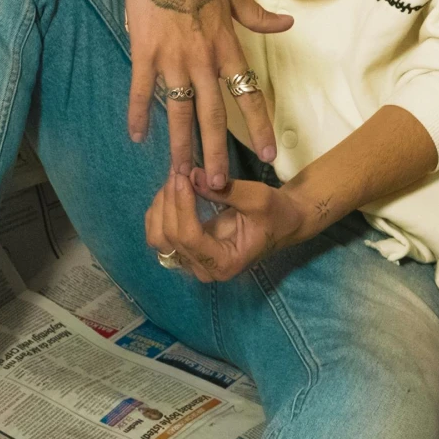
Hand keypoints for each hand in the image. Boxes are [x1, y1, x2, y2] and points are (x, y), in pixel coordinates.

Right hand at [124, 0, 292, 189]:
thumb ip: (258, 16)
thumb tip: (287, 23)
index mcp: (228, 47)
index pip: (249, 94)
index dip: (260, 126)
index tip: (269, 154)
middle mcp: (203, 59)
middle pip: (213, 115)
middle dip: (216, 152)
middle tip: (219, 184)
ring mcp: (172, 59)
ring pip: (179, 111)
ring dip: (180, 145)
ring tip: (182, 174)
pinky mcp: (144, 54)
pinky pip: (141, 91)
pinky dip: (138, 114)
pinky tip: (137, 137)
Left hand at [145, 168, 305, 281]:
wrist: (281, 222)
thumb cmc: (275, 213)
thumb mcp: (258, 198)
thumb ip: (225, 190)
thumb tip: (192, 175)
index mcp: (224, 263)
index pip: (190, 238)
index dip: (181, 205)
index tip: (183, 176)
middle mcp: (204, 269)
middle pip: (169, 237)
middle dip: (170, 200)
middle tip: (179, 170)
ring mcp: (192, 262)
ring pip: (158, 237)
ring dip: (161, 205)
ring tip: (175, 178)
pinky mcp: (185, 251)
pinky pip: (159, 233)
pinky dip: (160, 209)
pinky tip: (173, 190)